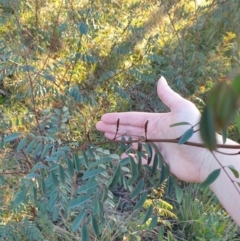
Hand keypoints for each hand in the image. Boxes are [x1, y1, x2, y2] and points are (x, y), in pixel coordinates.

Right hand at [96, 76, 212, 182]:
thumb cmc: (193, 131)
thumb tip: (160, 79)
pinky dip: (132, 157)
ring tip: (106, 137)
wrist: (206, 158)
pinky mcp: (160, 162)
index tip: (104, 117)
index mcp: (157, 121)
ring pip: (133, 142)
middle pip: (130, 129)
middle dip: (114, 127)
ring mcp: (157, 148)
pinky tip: (122, 155)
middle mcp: (155, 133)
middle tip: (99, 127)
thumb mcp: (181, 109)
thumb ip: (168, 95)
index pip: (133, 118)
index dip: (118, 118)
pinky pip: (142, 158)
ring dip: (120, 139)